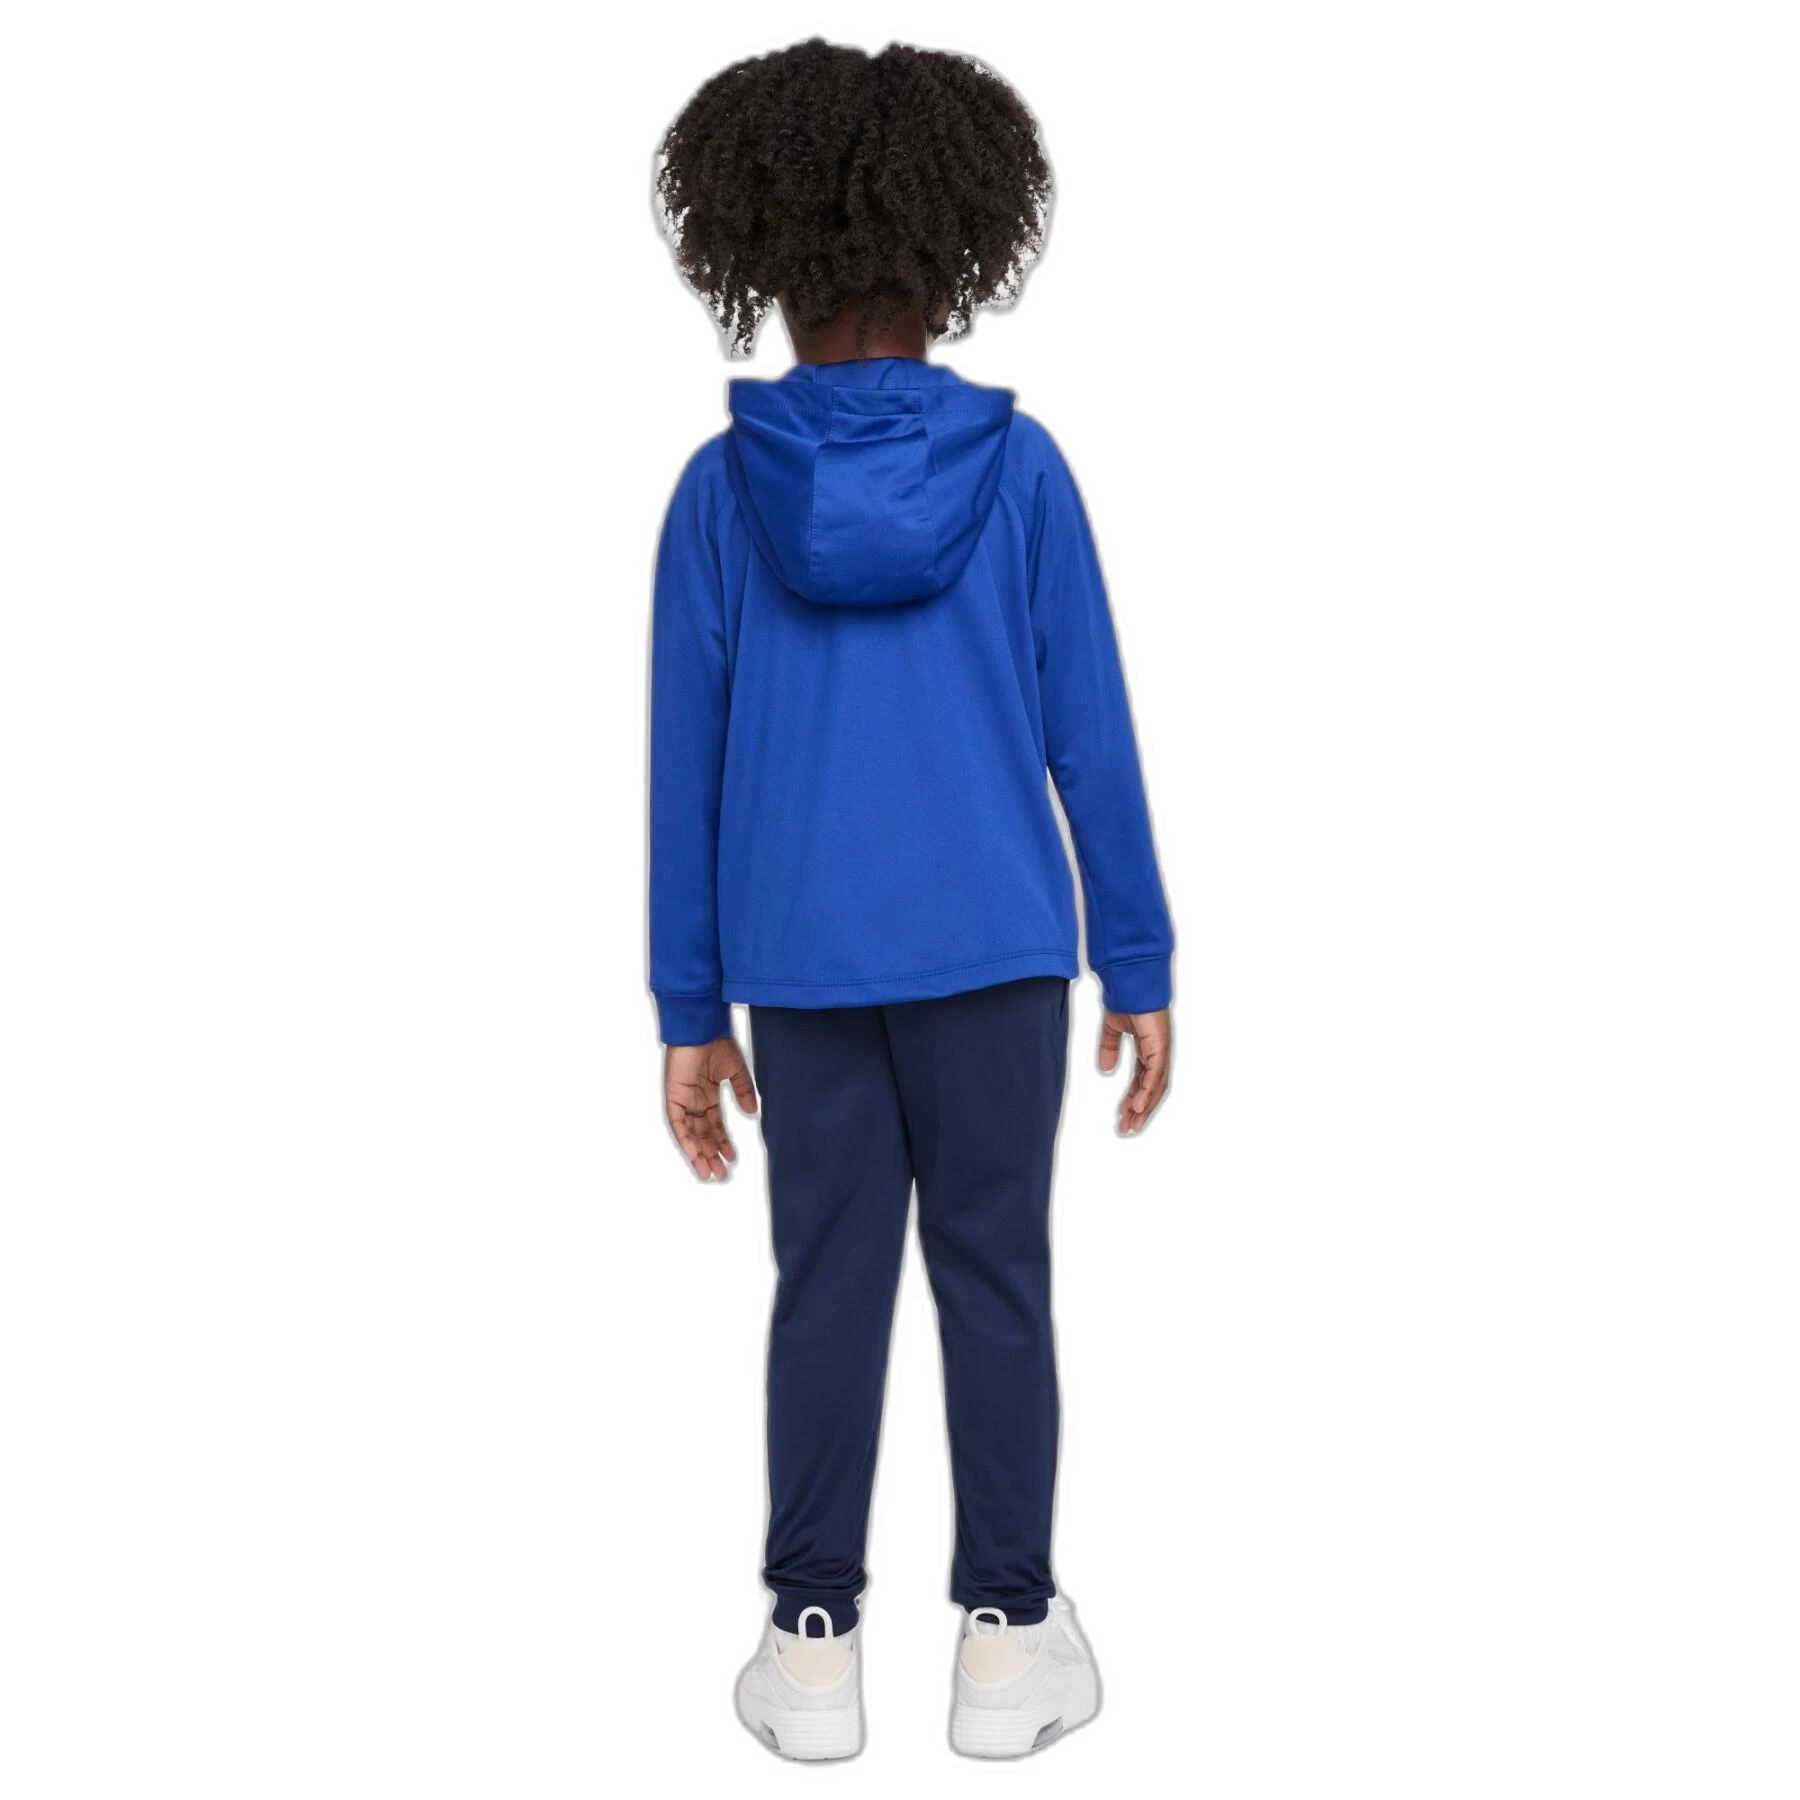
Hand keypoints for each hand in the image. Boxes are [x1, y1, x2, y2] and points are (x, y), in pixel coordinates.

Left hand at [664, 1037, 758, 1179]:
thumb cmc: (716, 1043)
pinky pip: (678, 1123)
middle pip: (702, 1133)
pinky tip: (694, 1154)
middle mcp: (694, 1099)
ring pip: (689, 1133)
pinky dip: (686, 1139)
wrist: (702, 1028)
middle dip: (711, 1153)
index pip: (714, 1124)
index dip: (722, 1141)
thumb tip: (752, 1112)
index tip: (730, 1157)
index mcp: (707, 1094)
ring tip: (707, 1171)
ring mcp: (683, 1099)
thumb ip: (743, 1091)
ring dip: (698, 1153)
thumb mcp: (735, 1071)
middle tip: (719, 1174)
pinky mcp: (674, 1096)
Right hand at [1099, 1008, 1170, 1133]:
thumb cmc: (1125, 999)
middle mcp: (1157, 1053)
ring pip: (1155, 1086)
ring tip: (1133, 1123)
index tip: (1124, 1115)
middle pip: (1151, 1089)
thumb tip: (1105, 1069)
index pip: (1142, 1081)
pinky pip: (1154, 1074)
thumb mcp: (1112, 1030)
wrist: (1129, 983)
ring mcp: (1160, 1050)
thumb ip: (1109, 1049)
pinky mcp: (1159, 1047)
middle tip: (1129, 1128)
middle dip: (1140, 1110)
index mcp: (1147, 1050)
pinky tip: (1139, 1105)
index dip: (1133, 1099)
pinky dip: (1147, 1091)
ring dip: (1144, 1106)